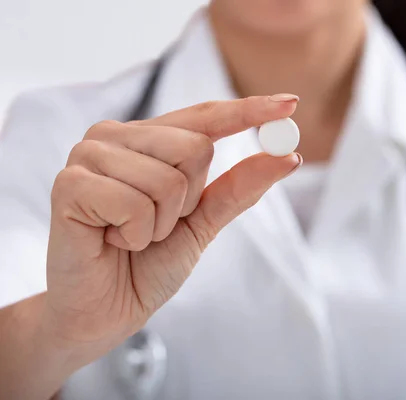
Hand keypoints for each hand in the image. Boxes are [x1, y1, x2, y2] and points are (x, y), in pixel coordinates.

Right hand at [43, 95, 300, 366]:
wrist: (104, 312)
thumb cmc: (148, 265)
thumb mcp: (203, 223)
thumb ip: (240, 187)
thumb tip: (288, 155)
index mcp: (148, 140)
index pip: (206, 116)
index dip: (249, 109)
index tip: (291, 103)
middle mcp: (116, 137)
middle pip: (195, 147)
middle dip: (189, 201)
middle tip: (156, 225)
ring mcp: (89, 155)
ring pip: (168, 179)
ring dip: (160, 224)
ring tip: (129, 235)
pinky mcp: (69, 184)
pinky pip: (135, 204)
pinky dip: (135, 235)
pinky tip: (111, 240)